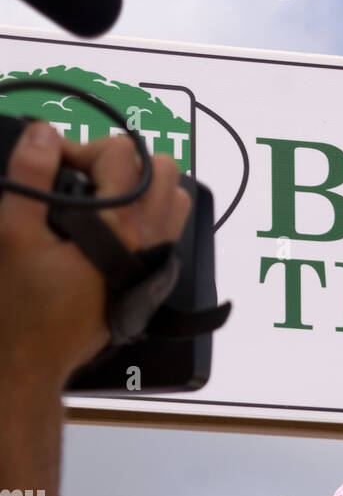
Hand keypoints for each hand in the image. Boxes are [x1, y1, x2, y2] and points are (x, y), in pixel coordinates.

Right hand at [0, 121, 191, 387]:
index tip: (53, 164)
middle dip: (124, 163)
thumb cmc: (23, 307)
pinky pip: (164, 237)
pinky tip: (108, 227)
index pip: (123, 156)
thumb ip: (31, 177)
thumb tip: (45, 135)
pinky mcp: (145, 283)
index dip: (82, 147)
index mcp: (120, 231)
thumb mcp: (13, 232)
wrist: (33, 361)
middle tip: (84, 177)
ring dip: (142, 190)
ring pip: (174, 207)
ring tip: (99, 198)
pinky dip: (145, 220)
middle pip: (167, 175)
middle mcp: (147, 246)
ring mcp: (151, 265)